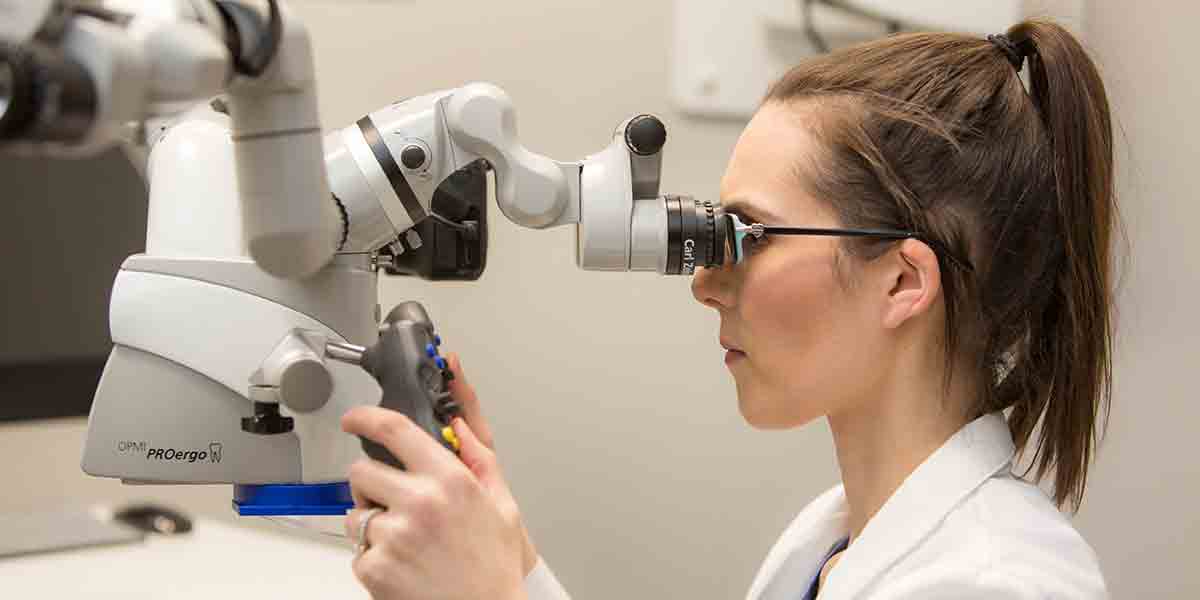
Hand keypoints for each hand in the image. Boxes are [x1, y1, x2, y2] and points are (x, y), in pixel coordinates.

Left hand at [342, 353, 533, 599]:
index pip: (395, 430)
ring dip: (370, 524)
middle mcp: (419, 503)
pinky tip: (403, 566)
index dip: (366, 418)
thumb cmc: (494, 567)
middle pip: (361, 471)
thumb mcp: (502, 506)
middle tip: (392, 502)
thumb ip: (480, 460)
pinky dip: (373, 558)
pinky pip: (357, 552)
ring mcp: (393, 536)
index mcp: (450, 480)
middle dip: (371, 484)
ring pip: (354, 514)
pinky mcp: (375, 568)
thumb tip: (461, 428)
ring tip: (406, 543)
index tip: (354, 419)